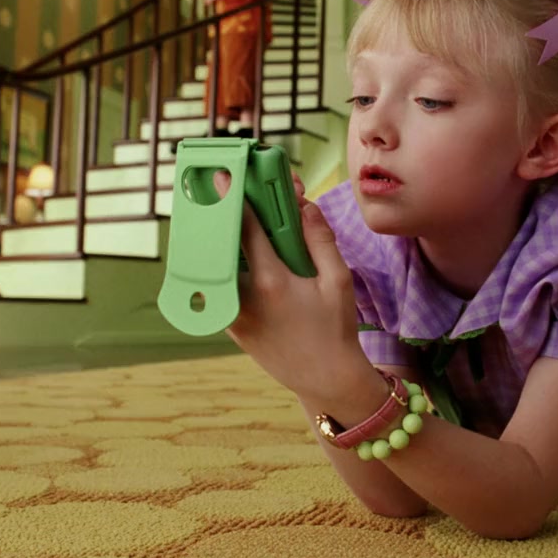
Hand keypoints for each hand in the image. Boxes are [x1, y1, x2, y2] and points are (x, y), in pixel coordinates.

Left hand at [213, 171, 373, 400]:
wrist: (326, 381)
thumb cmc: (336, 330)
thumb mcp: (338, 280)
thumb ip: (319, 239)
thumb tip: (305, 206)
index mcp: (271, 280)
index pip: (245, 228)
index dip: (234, 198)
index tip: (225, 176)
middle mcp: (244, 296)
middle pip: (224, 242)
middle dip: (225, 212)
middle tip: (225, 188)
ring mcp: (233, 312)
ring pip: (219, 265)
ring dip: (224, 239)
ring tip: (230, 217)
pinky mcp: (230, 326)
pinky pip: (222, 286)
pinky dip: (226, 266)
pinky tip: (233, 251)